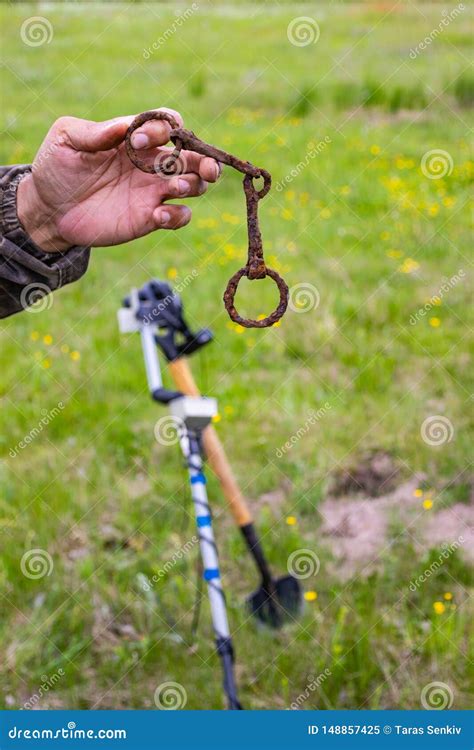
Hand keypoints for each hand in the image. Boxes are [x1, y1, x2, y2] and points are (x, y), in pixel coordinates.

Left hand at [17, 109, 219, 251]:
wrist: (48, 209)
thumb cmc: (56, 167)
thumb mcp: (66, 139)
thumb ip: (95, 131)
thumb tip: (125, 126)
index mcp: (135, 138)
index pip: (167, 126)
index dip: (161, 130)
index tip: (135, 142)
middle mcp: (151, 164)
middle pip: (193, 157)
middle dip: (205, 159)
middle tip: (207, 168)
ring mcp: (152, 192)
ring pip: (194, 185)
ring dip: (193, 184)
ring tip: (173, 188)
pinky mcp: (149, 219)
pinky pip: (179, 217)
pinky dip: (177, 215)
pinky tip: (158, 215)